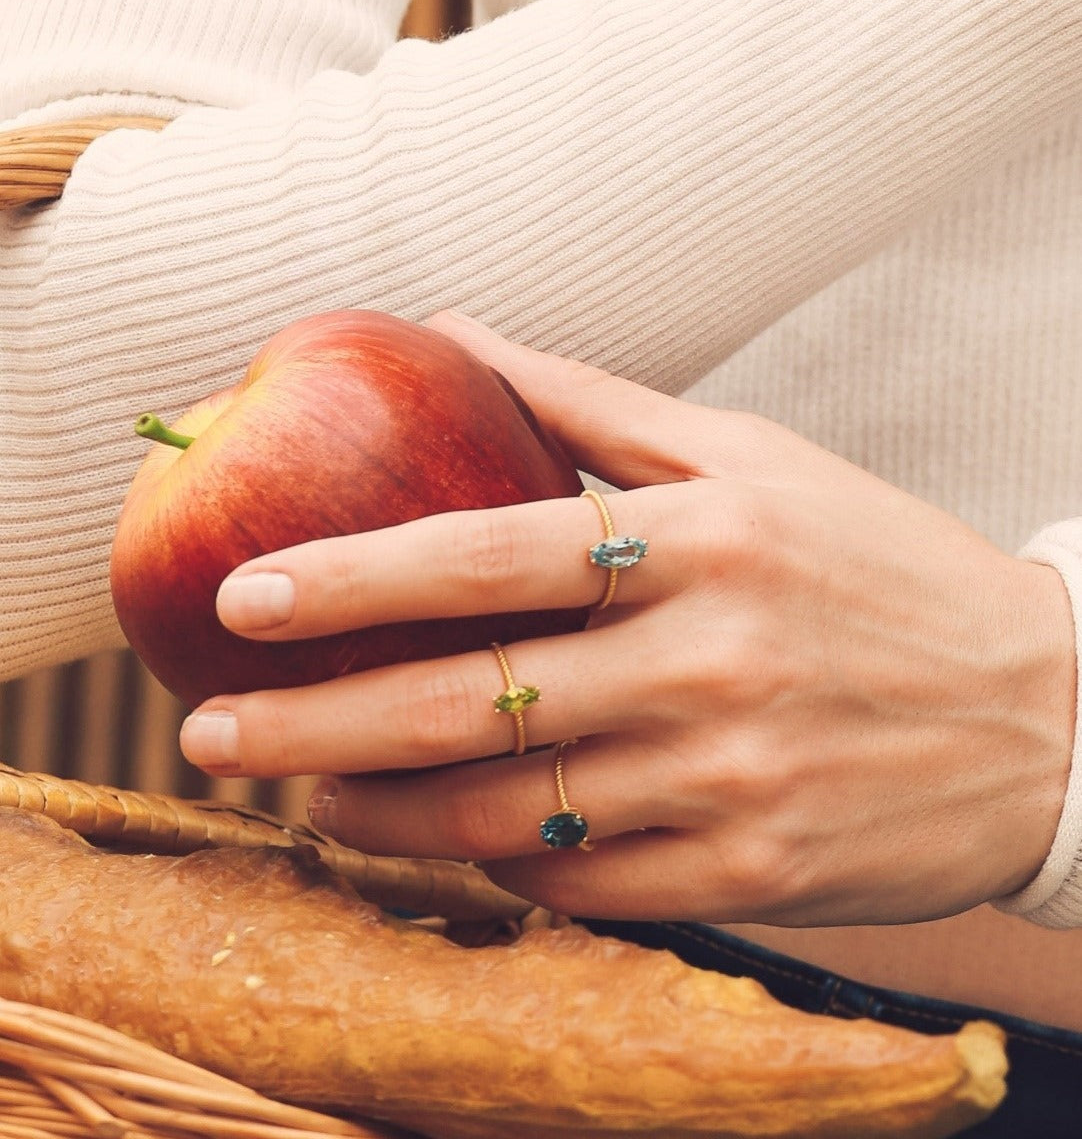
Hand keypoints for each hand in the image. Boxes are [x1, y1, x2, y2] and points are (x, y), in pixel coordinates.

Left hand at [179, 312, 1074, 925]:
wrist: (1043, 714)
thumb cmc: (873, 563)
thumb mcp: (752, 456)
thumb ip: (590, 402)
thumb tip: (449, 327)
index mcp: (704, 536)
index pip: (491, 555)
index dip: (355, 574)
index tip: (245, 594)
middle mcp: (710, 658)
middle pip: (469, 700)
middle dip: (317, 722)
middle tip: (212, 728)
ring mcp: (731, 779)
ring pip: (507, 813)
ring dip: (383, 812)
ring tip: (305, 792)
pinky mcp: (753, 878)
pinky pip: (585, 884)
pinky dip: (498, 866)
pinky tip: (443, 841)